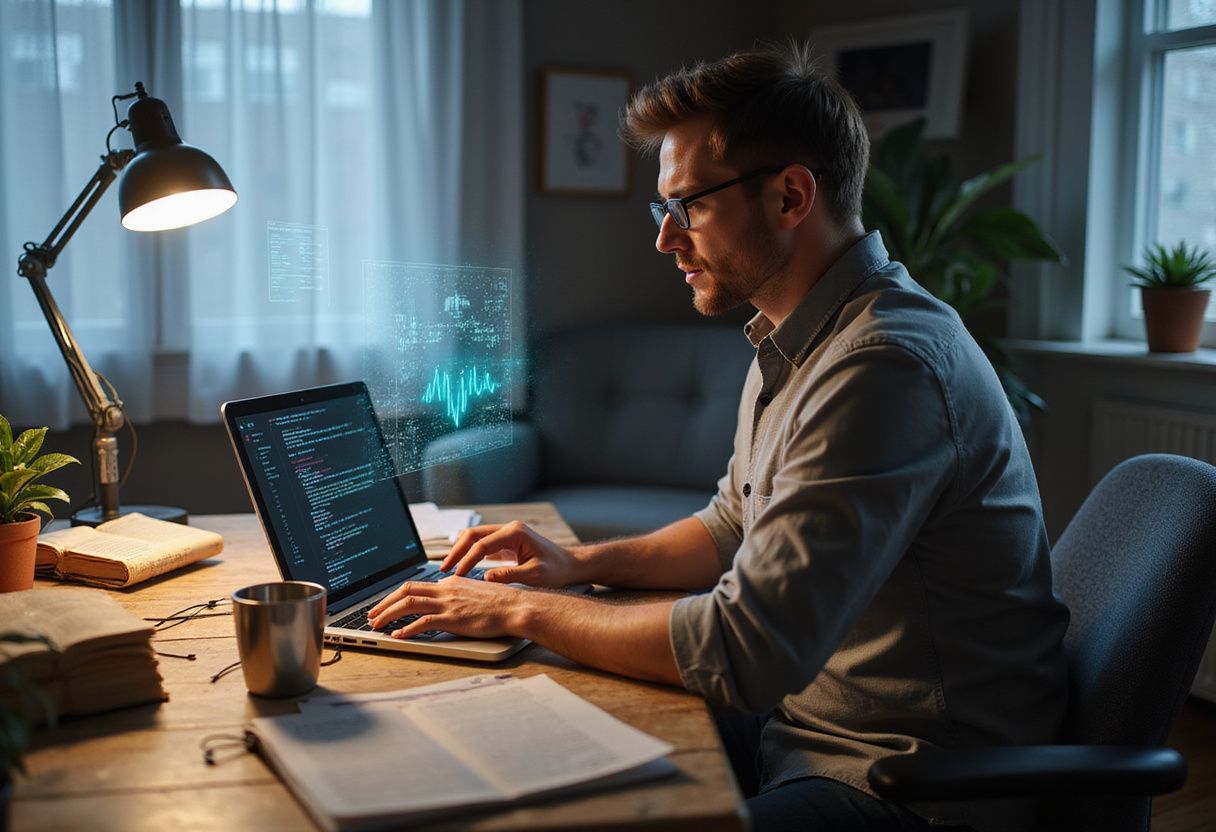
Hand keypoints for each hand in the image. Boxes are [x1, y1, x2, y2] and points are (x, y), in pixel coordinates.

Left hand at [367, 575, 523, 638]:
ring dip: (388, 614)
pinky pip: (423, 622)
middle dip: (384, 603)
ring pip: (408, 604)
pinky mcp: (453, 618)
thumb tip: (448, 604)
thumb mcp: (476, 593)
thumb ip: (459, 596)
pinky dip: (406, 629)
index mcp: (451, 582)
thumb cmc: (502, 603)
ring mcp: (448, 603)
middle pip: (405, 591)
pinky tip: (398, 635)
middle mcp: (446, 589)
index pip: (416, 585)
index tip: (387, 604)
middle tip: (373, 614)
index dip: (396, 595)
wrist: (516, 607)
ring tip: (377, 625)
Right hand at [440, 520, 582, 587]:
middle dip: (456, 551)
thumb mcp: (535, 575)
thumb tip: (485, 578)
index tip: (456, 576)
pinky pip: (482, 544)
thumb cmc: (557, 569)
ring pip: (475, 537)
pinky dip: (470, 553)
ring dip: (460, 550)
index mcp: (515, 532)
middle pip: (473, 535)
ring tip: (449, 568)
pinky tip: (461, 566)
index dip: (466, 561)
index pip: (482, 544)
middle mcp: (509, 528)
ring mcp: (507, 533)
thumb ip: (510, 575)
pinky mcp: (506, 541)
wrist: (570, 565)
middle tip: (444, 570)